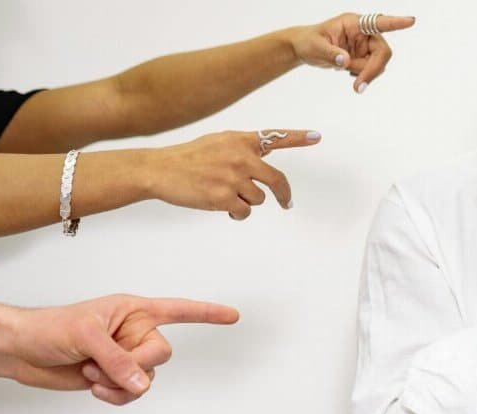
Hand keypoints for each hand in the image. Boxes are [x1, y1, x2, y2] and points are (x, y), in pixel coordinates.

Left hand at [0, 295, 238, 405]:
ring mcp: (125, 357)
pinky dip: (116, 395)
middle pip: (161, 355)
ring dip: (121, 383)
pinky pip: (133, 393)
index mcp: (134, 311)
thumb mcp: (86, 337)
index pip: (179, 310)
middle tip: (107, 363)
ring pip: (148, 380)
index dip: (207, 314)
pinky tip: (96, 387)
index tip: (233, 315)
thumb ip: (118, 359)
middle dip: (136, 365)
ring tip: (92, 373)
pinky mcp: (114, 378)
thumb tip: (141, 383)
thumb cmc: (49, 327)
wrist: (22, 351)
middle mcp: (134, 333)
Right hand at [145, 130, 319, 219]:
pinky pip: (244, 211)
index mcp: (240, 140)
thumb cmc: (189, 158)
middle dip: (283, 195)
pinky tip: (219, 204)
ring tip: (224, 194)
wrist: (159, 169)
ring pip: (259, 199)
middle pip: (277, 180)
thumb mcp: (219, 143)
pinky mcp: (224, 197)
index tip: (317, 137)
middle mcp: (241, 157)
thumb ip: (243, 149)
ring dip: (246, 202)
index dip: (299, 137)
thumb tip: (266, 157)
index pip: (275, 137)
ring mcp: (233, 177)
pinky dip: (236, 213)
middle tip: (286, 203)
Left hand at [288, 12, 415, 93]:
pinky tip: (348, 73)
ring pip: (378, 64)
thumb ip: (330, 53)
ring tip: (346, 75)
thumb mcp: (316, 47)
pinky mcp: (365, 56)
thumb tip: (345, 61)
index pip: (377, 22)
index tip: (411, 21)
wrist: (305, 49)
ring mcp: (366, 45)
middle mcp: (364, 32)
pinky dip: (363, 76)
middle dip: (372, 70)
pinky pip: (372, 70)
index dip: (395, 23)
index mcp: (353, 23)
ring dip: (366, 75)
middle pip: (382, 52)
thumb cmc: (309, 41)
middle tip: (358, 87)